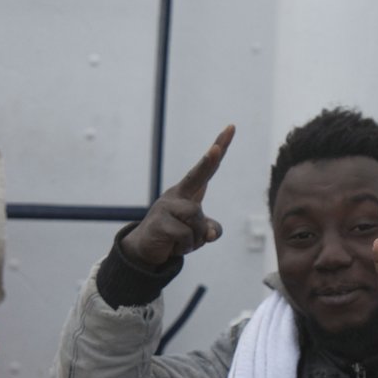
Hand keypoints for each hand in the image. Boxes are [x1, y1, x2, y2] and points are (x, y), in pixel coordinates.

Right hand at [117, 126, 233, 271]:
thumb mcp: (199, 233)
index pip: (207, 168)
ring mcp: (167, 207)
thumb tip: (210, 233)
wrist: (146, 250)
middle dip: (209, 161)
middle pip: (199, 176)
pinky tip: (173, 246)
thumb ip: (210, 230)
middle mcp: (178, 194)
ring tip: (182, 242)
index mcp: (188, 192)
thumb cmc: (176, 236)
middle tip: (216, 148)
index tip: (231, 128)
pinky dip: (185, 247)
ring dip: (195, 238)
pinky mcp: (160, 223)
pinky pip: (186, 236)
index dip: (219, 148)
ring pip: (197, 220)